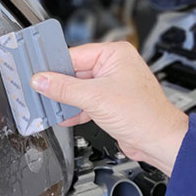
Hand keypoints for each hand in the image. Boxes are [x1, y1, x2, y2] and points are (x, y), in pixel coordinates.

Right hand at [30, 41, 188, 174]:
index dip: (53, 65)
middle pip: (74, 72)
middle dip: (57, 85)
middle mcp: (114, 67)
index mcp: (114, 54)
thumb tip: (42, 80)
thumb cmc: (144, 114)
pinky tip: (62, 116)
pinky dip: (74, 110)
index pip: (74, 54)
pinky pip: (85, 102)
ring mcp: (112, 86)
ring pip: (79, 89)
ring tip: (47, 105)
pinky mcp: (110, 103)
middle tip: (37, 90)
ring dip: (64, 100)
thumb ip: (64, 88)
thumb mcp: (95, 98)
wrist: (160, 141)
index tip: (35, 72)